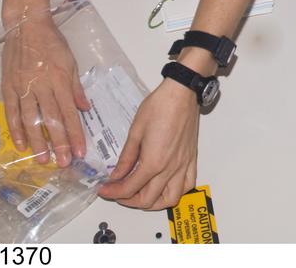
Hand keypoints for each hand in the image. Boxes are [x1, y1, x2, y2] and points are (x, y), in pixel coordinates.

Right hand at [1, 11, 89, 166]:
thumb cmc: (51, 42)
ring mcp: (23, 87)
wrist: (25, 25)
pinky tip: (21, 144)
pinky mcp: (8, 87)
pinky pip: (12, 112)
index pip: (69, 112)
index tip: (80, 151)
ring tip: (43, 160)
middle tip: (63, 163)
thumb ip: (76, 87)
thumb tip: (85, 108)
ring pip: (31, 120)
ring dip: (37, 141)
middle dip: (58, 143)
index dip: (75, 134)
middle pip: (51, 119)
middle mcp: (41, 86)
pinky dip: (16, 129)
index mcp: (59, 79)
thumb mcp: (70, 61)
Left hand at [97, 78, 198, 209]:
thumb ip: (126, 158)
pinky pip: (188, 185)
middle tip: (117, 192)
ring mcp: (183, 165)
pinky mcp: (191, 159)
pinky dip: (176, 193)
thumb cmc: (159, 107)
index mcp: (154, 162)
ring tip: (141, 195)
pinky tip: (165, 186)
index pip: (130, 188)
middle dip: (128, 200)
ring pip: (171, 199)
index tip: (103, 189)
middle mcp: (170, 168)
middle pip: (148, 199)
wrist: (181, 93)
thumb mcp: (135, 131)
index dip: (113, 192)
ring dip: (154, 203)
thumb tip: (116, 175)